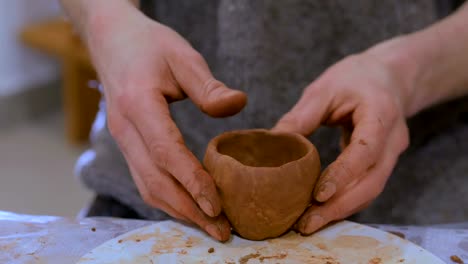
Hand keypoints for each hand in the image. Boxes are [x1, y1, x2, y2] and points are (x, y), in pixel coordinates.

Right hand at [85, 4, 245, 240]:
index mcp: (138, 104)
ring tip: (210, 226)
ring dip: (179, 210)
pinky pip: (145, 180)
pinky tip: (190, 206)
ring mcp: (122, 140)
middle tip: (222, 230)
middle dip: (189, 210)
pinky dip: (168, 199)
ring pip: (147, 187)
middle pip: (155, 181)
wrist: (113, 41)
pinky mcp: (127, 145)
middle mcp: (125, 129)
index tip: (217, 205)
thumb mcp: (182, 56)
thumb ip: (208, 86)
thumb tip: (239, 104)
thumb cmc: (150, 46)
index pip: (166, 152)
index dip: (191, 181)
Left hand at [273, 52, 409, 234]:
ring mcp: (391, 154)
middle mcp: (392, 139)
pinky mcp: (382, 163)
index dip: (343, 175)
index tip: (318, 195)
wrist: (387, 77)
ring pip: (371, 190)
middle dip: (339, 206)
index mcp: (381, 113)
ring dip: (341, 210)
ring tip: (309, 223)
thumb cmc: (355, 78)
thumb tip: (271, 142)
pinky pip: (366, 187)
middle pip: (372, 182)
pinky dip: (345, 201)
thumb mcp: (325, 88)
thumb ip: (301, 116)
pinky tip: (321, 210)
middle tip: (306, 223)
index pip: (365, 151)